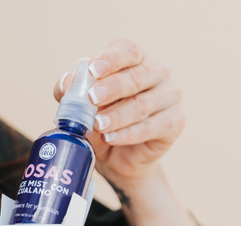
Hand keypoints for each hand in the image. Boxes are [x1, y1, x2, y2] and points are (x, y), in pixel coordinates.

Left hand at [54, 38, 184, 183]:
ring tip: (97, 125)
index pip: (127, 51)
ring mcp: (170, 97)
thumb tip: (65, 83)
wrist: (119, 159)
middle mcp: (157, 74)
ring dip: (117, 116)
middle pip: (136, 76)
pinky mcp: (175, 122)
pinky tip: (111, 138)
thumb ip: (73, 95)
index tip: (93, 70)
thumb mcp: (83, 109)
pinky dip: (128, 134)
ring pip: (142, 104)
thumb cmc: (102, 125)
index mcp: (135, 61)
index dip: (110, 59)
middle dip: (112, 88)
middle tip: (92, 99)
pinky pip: (151, 127)